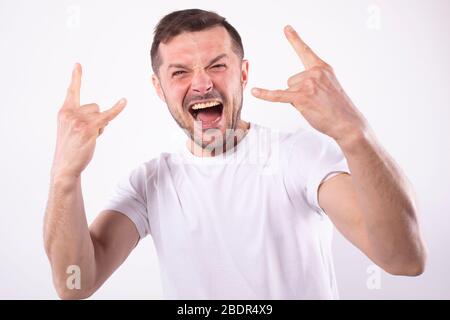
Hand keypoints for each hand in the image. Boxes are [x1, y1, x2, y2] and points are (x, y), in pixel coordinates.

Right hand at [51, 63, 125, 178]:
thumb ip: (81, 117)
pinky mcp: (90, 128)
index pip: (72, 91)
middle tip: (85, 134)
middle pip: (94, 106)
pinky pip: (107, 116)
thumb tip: (102, 114)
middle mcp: (70, 113)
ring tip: (88, 138)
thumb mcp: (70, 129)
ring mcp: (80, 120)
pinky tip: (124, 101)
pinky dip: (117, 109)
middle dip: (95, 119)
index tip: (78, 64)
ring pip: (100, 113)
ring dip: (100, 125)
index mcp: (64, 111)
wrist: (65, 166)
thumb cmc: (70, 149)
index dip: (76, 77)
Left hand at [252, 25, 367, 141]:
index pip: (305, 51)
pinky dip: (266, 95)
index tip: (286, 28)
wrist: (348, 123)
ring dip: (297, 101)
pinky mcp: (301, 97)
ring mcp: (308, 84)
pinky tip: (255, 91)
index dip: (295, 39)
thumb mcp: (328, 87)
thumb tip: (292, 91)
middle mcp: (315, 72)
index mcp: (323, 68)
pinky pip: (278, 95)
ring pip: (288, 90)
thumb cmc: (338, 109)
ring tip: (313, 106)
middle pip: (291, 80)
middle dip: (299, 93)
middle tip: (316, 102)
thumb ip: (312, 82)